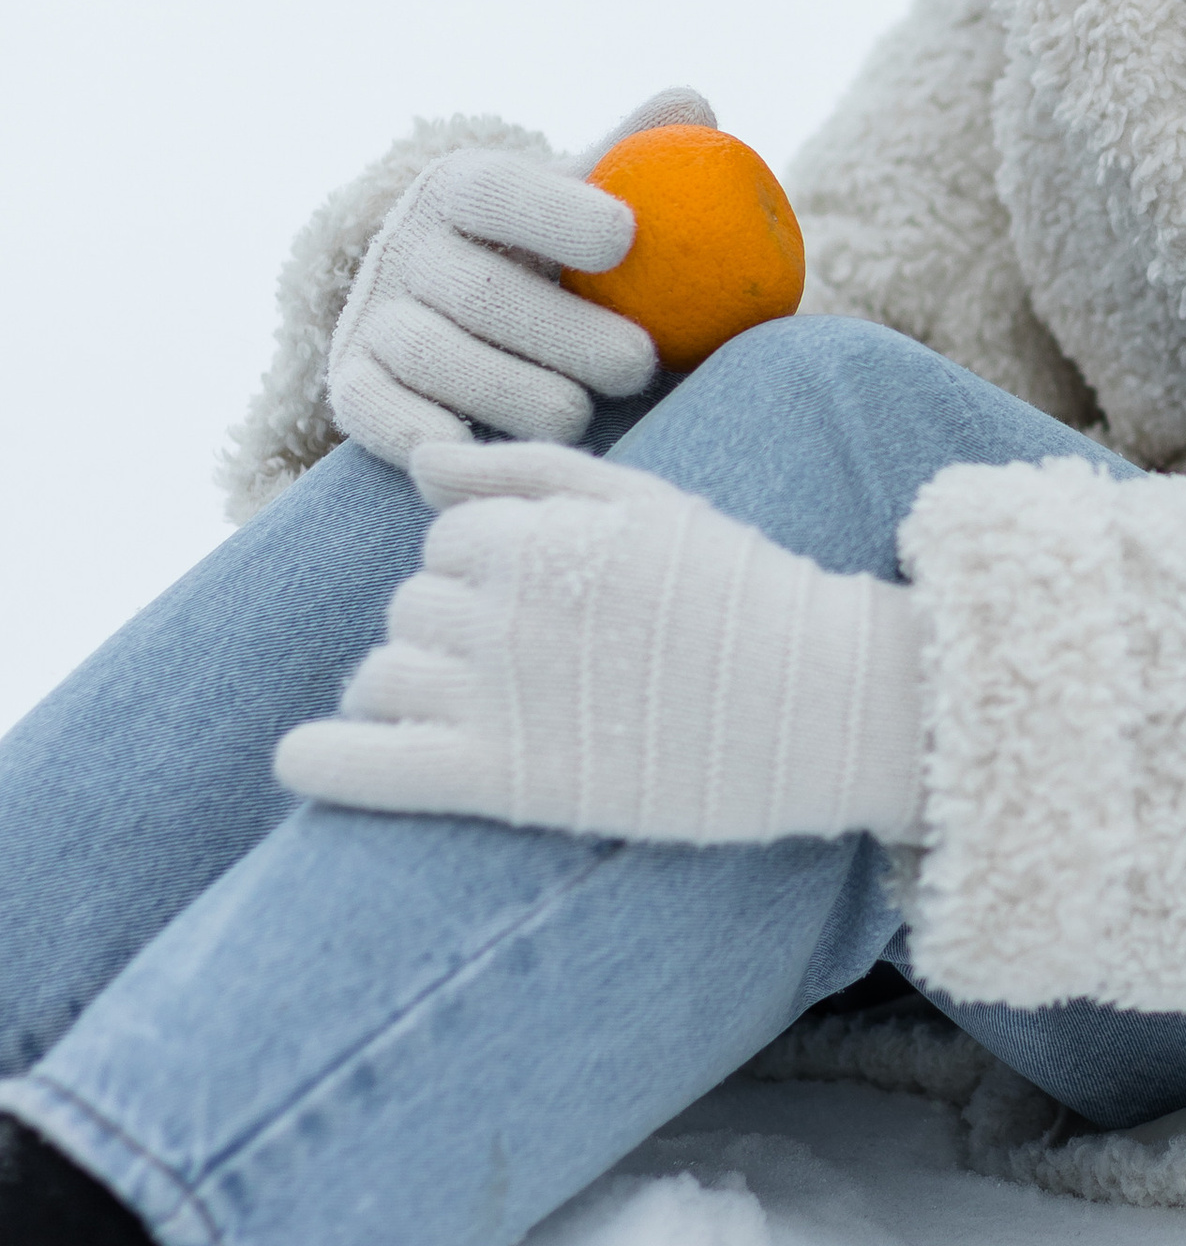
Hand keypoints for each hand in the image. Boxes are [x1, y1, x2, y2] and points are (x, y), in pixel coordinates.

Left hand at [274, 440, 925, 845]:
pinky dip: (328, 761)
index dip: (491, 572)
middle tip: (537, 669)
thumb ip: (524, 471)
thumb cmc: (739, 593)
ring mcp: (494, 694)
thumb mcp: (645, 500)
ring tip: (478, 717)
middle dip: (455, 631)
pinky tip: (303, 761)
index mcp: (534, 534)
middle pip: (413, 607)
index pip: (447, 540)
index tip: (552, 607)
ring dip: (412, 691)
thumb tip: (421, 467)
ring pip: (385, 675)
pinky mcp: (498, 779)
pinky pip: (371, 765)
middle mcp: (501, 606)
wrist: (822, 701)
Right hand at [326, 87, 714, 469]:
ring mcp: (372, 316)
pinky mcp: (352, 383)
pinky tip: (484, 449)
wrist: (434, 302)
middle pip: (484, 293)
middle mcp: (405, 245)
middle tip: (639, 363)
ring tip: (583, 413)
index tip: (627, 238)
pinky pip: (378, 414)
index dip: (558, 213)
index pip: (500, 190)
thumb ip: (630, 156)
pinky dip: (426, 433)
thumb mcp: (573, 195)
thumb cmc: (538, 248)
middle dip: (566, 334)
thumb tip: (694, 101)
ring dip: (515, 392)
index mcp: (459, 186)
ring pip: (438, 359)